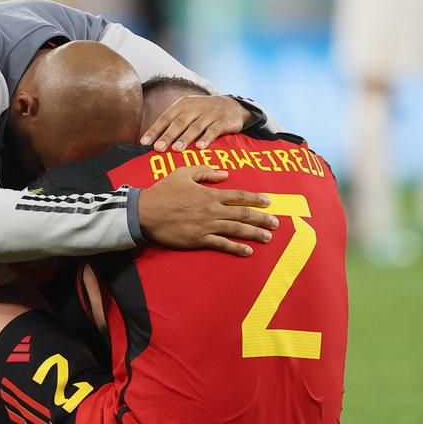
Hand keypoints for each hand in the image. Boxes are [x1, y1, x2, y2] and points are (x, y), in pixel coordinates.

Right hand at [138, 167, 278, 256]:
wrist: (145, 212)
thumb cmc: (163, 191)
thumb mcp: (183, 173)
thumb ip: (205, 172)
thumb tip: (225, 174)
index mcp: (210, 193)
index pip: (239, 196)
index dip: (255, 199)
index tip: (269, 202)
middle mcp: (213, 210)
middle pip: (243, 214)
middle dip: (262, 219)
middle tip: (276, 223)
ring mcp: (207, 226)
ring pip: (236, 230)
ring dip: (254, 233)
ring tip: (268, 237)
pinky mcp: (199, 239)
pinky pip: (222, 244)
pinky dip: (236, 248)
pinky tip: (248, 251)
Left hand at [140, 95, 253, 151]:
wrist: (233, 105)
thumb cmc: (204, 113)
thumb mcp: (188, 112)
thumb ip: (173, 123)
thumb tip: (152, 141)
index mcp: (182, 105)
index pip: (165, 118)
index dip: (155, 130)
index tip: (144, 142)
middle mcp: (194, 108)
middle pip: (179, 123)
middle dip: (168, 136)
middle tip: (158, 148)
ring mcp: (209, 114)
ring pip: (195, 127)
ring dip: (185, 138)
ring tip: (176, 149)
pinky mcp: (223, 121)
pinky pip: (213, 131)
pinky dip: (207, 138)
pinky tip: (200, 147)